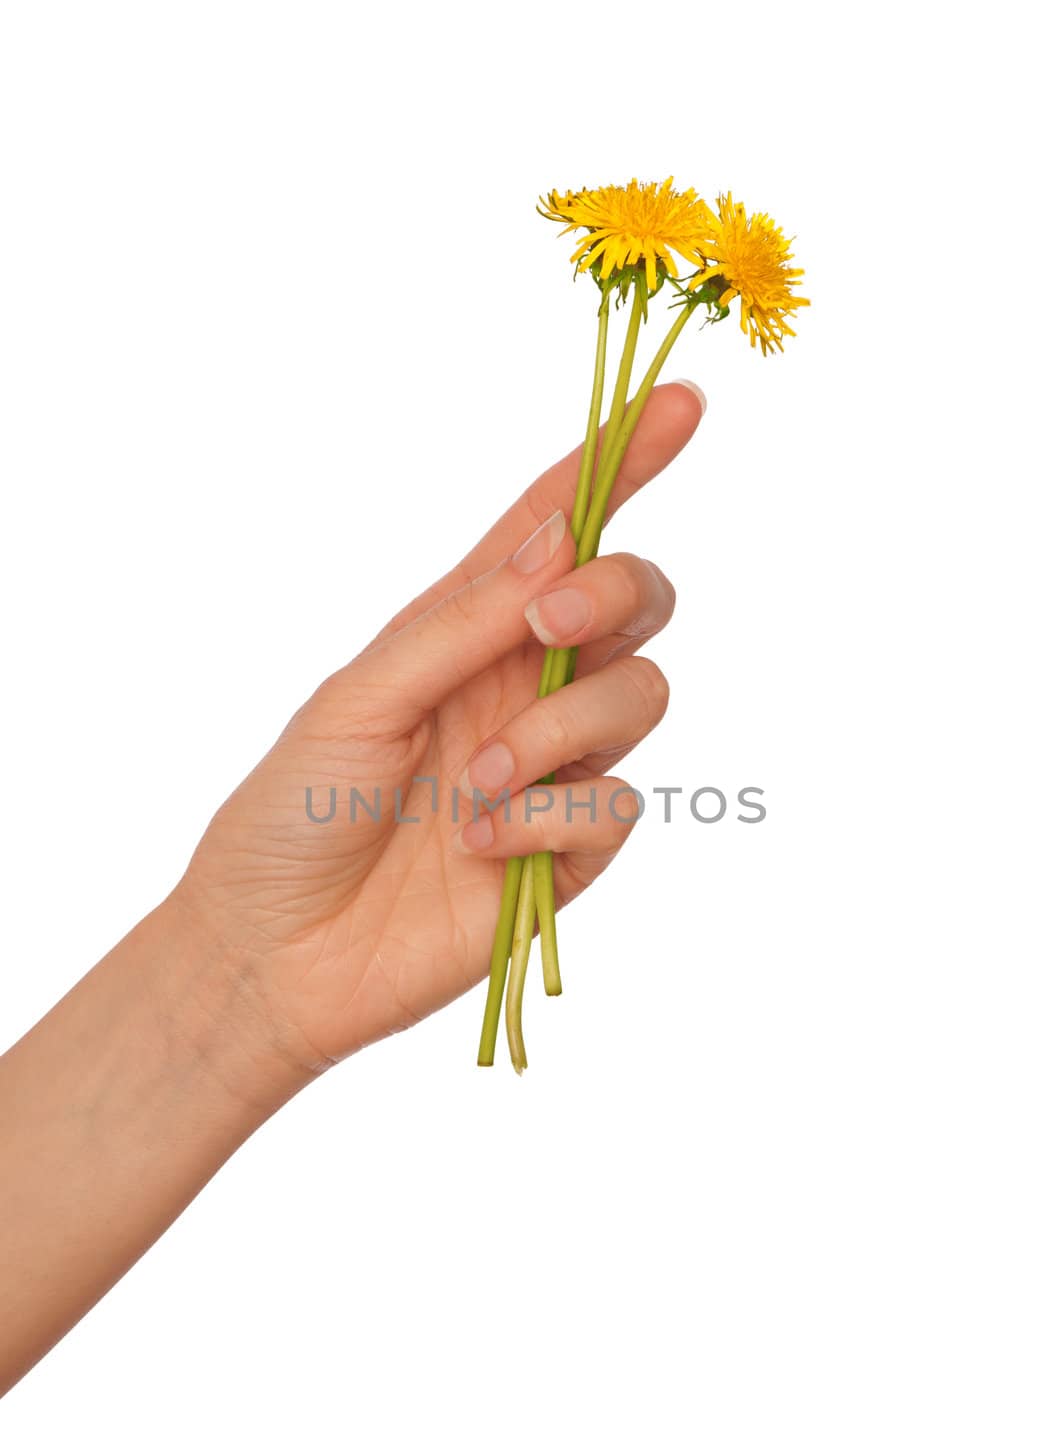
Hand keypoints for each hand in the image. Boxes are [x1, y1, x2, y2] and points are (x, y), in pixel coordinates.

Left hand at [176, 382, 703, 1075]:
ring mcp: (553, 768)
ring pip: (642, 696)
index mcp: (465, 629)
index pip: (556, 530)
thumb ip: (460, 624)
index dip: (619, 464)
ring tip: (476, 785)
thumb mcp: (359, 698)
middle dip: (613, 594)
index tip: (679, 403)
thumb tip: (559, 543)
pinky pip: (617, 806)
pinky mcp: (569, 852)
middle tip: (547, 626)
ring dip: (561, 729)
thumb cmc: (293, 813)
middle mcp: (523, 686)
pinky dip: (552, 818)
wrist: (277, 953)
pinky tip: (482, 847)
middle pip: (634, 601)